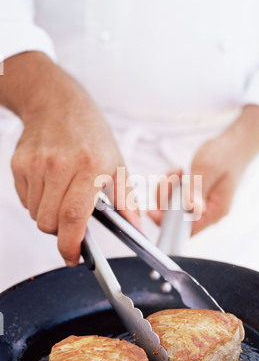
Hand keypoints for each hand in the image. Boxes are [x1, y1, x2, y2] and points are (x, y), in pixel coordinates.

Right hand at [1, 52, 139, 265]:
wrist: (57, 103)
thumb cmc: (91, 135)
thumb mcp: (117, 164)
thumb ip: (127, 202)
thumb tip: (136, 230)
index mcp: (90, 167)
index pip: (74, 216)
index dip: (70, 244)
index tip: (72, 257)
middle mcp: (60, 165)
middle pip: (50, 222)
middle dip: (60, 231)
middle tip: (71, 220)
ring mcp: (36, 164)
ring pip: (35, 214)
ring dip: (49, 215)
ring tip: (62, 194)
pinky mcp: (19, 163)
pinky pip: (25, 200)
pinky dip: (37, 201)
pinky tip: (49, 183)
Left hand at [148, 105, 258, 234]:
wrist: (234, 146)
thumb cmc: (225, 155)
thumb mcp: (208, 168)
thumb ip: (196, 189)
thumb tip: (189, 208)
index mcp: (215, 211)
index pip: (187, 229)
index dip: (167, 224)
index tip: (152, 211)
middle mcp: (207, 212)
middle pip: (175, 220)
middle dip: (165, 199)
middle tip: (171, 179)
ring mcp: (200, 206)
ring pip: (171, 208)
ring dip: (167, 190)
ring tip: (178, 172)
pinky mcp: (194, 198)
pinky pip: (174, 198)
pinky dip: (170, 185)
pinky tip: (179, 173)